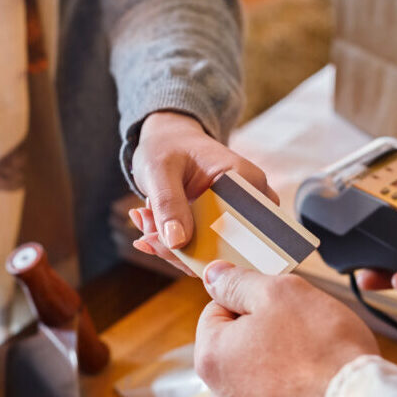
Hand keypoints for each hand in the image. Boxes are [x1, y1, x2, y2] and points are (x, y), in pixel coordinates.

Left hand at [129, 111, 278, 274]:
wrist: (168, 141)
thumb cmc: (167, 147)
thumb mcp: (159, 169)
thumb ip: (168, 203)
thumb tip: (177, 242)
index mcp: (246, 181)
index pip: (239, 228)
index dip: (205, 246)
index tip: (159, 241)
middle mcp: (251, 202)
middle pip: (226, 248)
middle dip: (180, 250)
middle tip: (145, 234)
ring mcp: (238, 219)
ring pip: (211, 255)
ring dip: (172, 248)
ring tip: (145, 219)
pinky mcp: (223, 229)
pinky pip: (202, 251)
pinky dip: (173, 245)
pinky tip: (149, 225)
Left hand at [196, 261, 379, 396]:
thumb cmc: (322, 352)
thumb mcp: (280, 294)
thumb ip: (240, 282)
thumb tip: (214, 276)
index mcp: (212, 358)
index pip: (215, 311)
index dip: (249, 298)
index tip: (280, 303)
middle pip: (238, 349)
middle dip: (267, 334)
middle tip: (305, 329)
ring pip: (261, 381)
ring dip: (284, 368)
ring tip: (319, 362)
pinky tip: (323, 391)